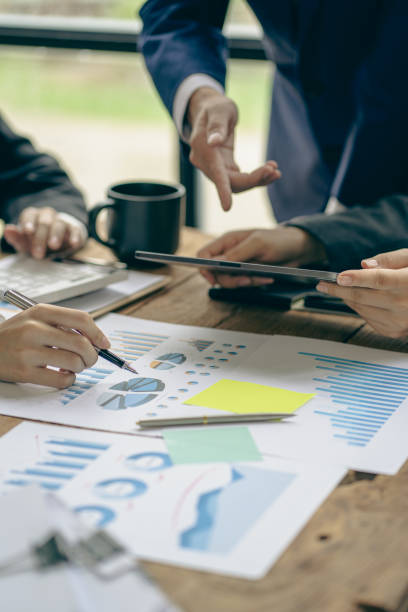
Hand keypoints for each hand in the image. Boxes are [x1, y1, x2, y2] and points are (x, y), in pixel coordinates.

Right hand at [0, 304, 109, 387]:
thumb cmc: (15, 335)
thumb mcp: (35, 318)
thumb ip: (64, 324)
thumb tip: (97, 340)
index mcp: (41, 312)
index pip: (81, 319)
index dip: (98, 333)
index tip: (104, 344)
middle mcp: (34, 329)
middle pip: (81, 343)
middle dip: (92, 355)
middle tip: (90, 359)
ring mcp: (28, 351)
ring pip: (73, 362)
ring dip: (80, 368)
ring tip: (73, 367)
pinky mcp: (24, 372)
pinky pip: (60, 380)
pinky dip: (68, 380)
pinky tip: (62, 376)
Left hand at [3, 207, 85, 258]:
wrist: (58, 243)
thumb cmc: (38, 242)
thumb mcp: (25, 243)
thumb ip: (16, 238)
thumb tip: (7, 230)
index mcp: (33, 217)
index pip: (30, 215)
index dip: (28, 222)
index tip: (28, 231)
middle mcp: (47, 216)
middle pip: (44, 221)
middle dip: (40, 237)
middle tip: (38, 253)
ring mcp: (61, 221)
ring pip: (59, 223)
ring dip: (56, 235)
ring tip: (54, 246)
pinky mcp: (74, 228)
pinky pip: (74, 230)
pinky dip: (74, 236)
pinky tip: (73, 243)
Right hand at [187, 87, 280, 210]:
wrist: (211, 110)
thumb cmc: (215, 107)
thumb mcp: (218, 110)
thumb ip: (217, 126)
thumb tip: (213, 142)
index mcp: (202, 148)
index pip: (214, 173)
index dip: (222, 190)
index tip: (227, 207)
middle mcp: (206, 163)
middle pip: (229, 182)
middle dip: (252, 180)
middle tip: (274, 170)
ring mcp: (215, 168)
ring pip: (236, 184)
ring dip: (257, 180)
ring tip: (276, 171)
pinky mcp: (225, 168)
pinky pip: (240, 179)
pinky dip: (256, 177)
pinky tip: (272, 171)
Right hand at [197, 226, 326, 287]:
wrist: (298, 249)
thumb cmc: (279, 240)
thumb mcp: (258, 244)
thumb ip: (236, 253)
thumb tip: (216, 263)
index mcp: (228, 240)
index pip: (204, 254)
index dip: (204, 267)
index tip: (214, 278)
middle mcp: (230, 252)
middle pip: (215, 272)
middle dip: (229, 280)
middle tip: (246, 280)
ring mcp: (238, 264)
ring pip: (228, 280)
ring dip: (244, 283)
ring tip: (260, 278)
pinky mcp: (248, 273)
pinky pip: (243, 283)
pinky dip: (254, 284)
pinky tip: (266, 279)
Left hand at [317, 248, 407, 337]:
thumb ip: (390, 259)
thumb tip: (365, 265)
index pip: (380, 280)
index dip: (358, 278)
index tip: (339, 276)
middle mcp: (406, 304)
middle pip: (365, 297)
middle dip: (340, 290)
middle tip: (323, 284)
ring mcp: (400, 321)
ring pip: (363, 309)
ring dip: (347, 298)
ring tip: (338, 288)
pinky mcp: (395, 331)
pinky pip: (368, 319)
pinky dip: (359, 308)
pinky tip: (358, 299)